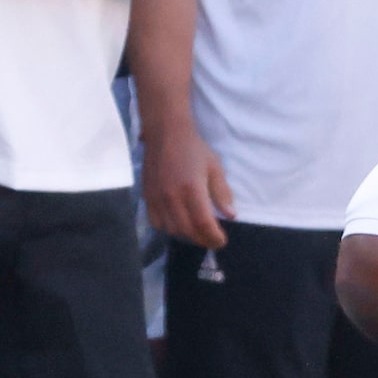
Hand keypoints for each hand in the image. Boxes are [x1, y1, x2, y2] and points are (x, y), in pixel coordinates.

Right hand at [142, 115, 232, 248]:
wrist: (166, 135)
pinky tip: (180, 226)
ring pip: (171, 229)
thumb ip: (222, 193)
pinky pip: (156, 222)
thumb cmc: (194, 150)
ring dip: (187, 236)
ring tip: (199, 234)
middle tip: (213, 241)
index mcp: (191, 189)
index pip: (203, 223)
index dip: (213, 237)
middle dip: (202, 240)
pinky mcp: (147, 197)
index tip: (222, 242)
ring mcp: (157, 198)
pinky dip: (169, 229)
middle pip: (187, 230)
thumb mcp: (215, 168)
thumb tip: (231, 215)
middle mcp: (172, 197)